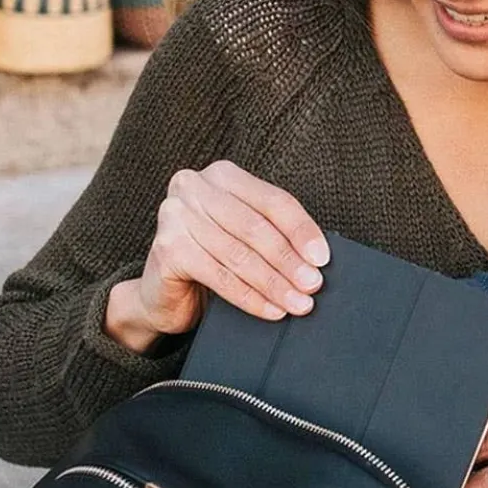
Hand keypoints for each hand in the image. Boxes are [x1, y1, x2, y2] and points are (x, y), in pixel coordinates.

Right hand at [105, 161, 327, 351]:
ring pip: (239, 255)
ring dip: (275, 283)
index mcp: (222, 176)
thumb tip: (316, 259)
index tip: (322, 259)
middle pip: (256, 228)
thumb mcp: (245, 239)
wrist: (165, 294)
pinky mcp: (167, 248)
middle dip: (289, 261)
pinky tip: (272, 311)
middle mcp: (194, 187)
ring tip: (299, 303)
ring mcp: (176, 215)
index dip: (302, 231)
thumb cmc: (213, 261)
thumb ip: (273, 235)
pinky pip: (220, 276)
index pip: (273, 200)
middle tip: (313, 285)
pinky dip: (250, 298)